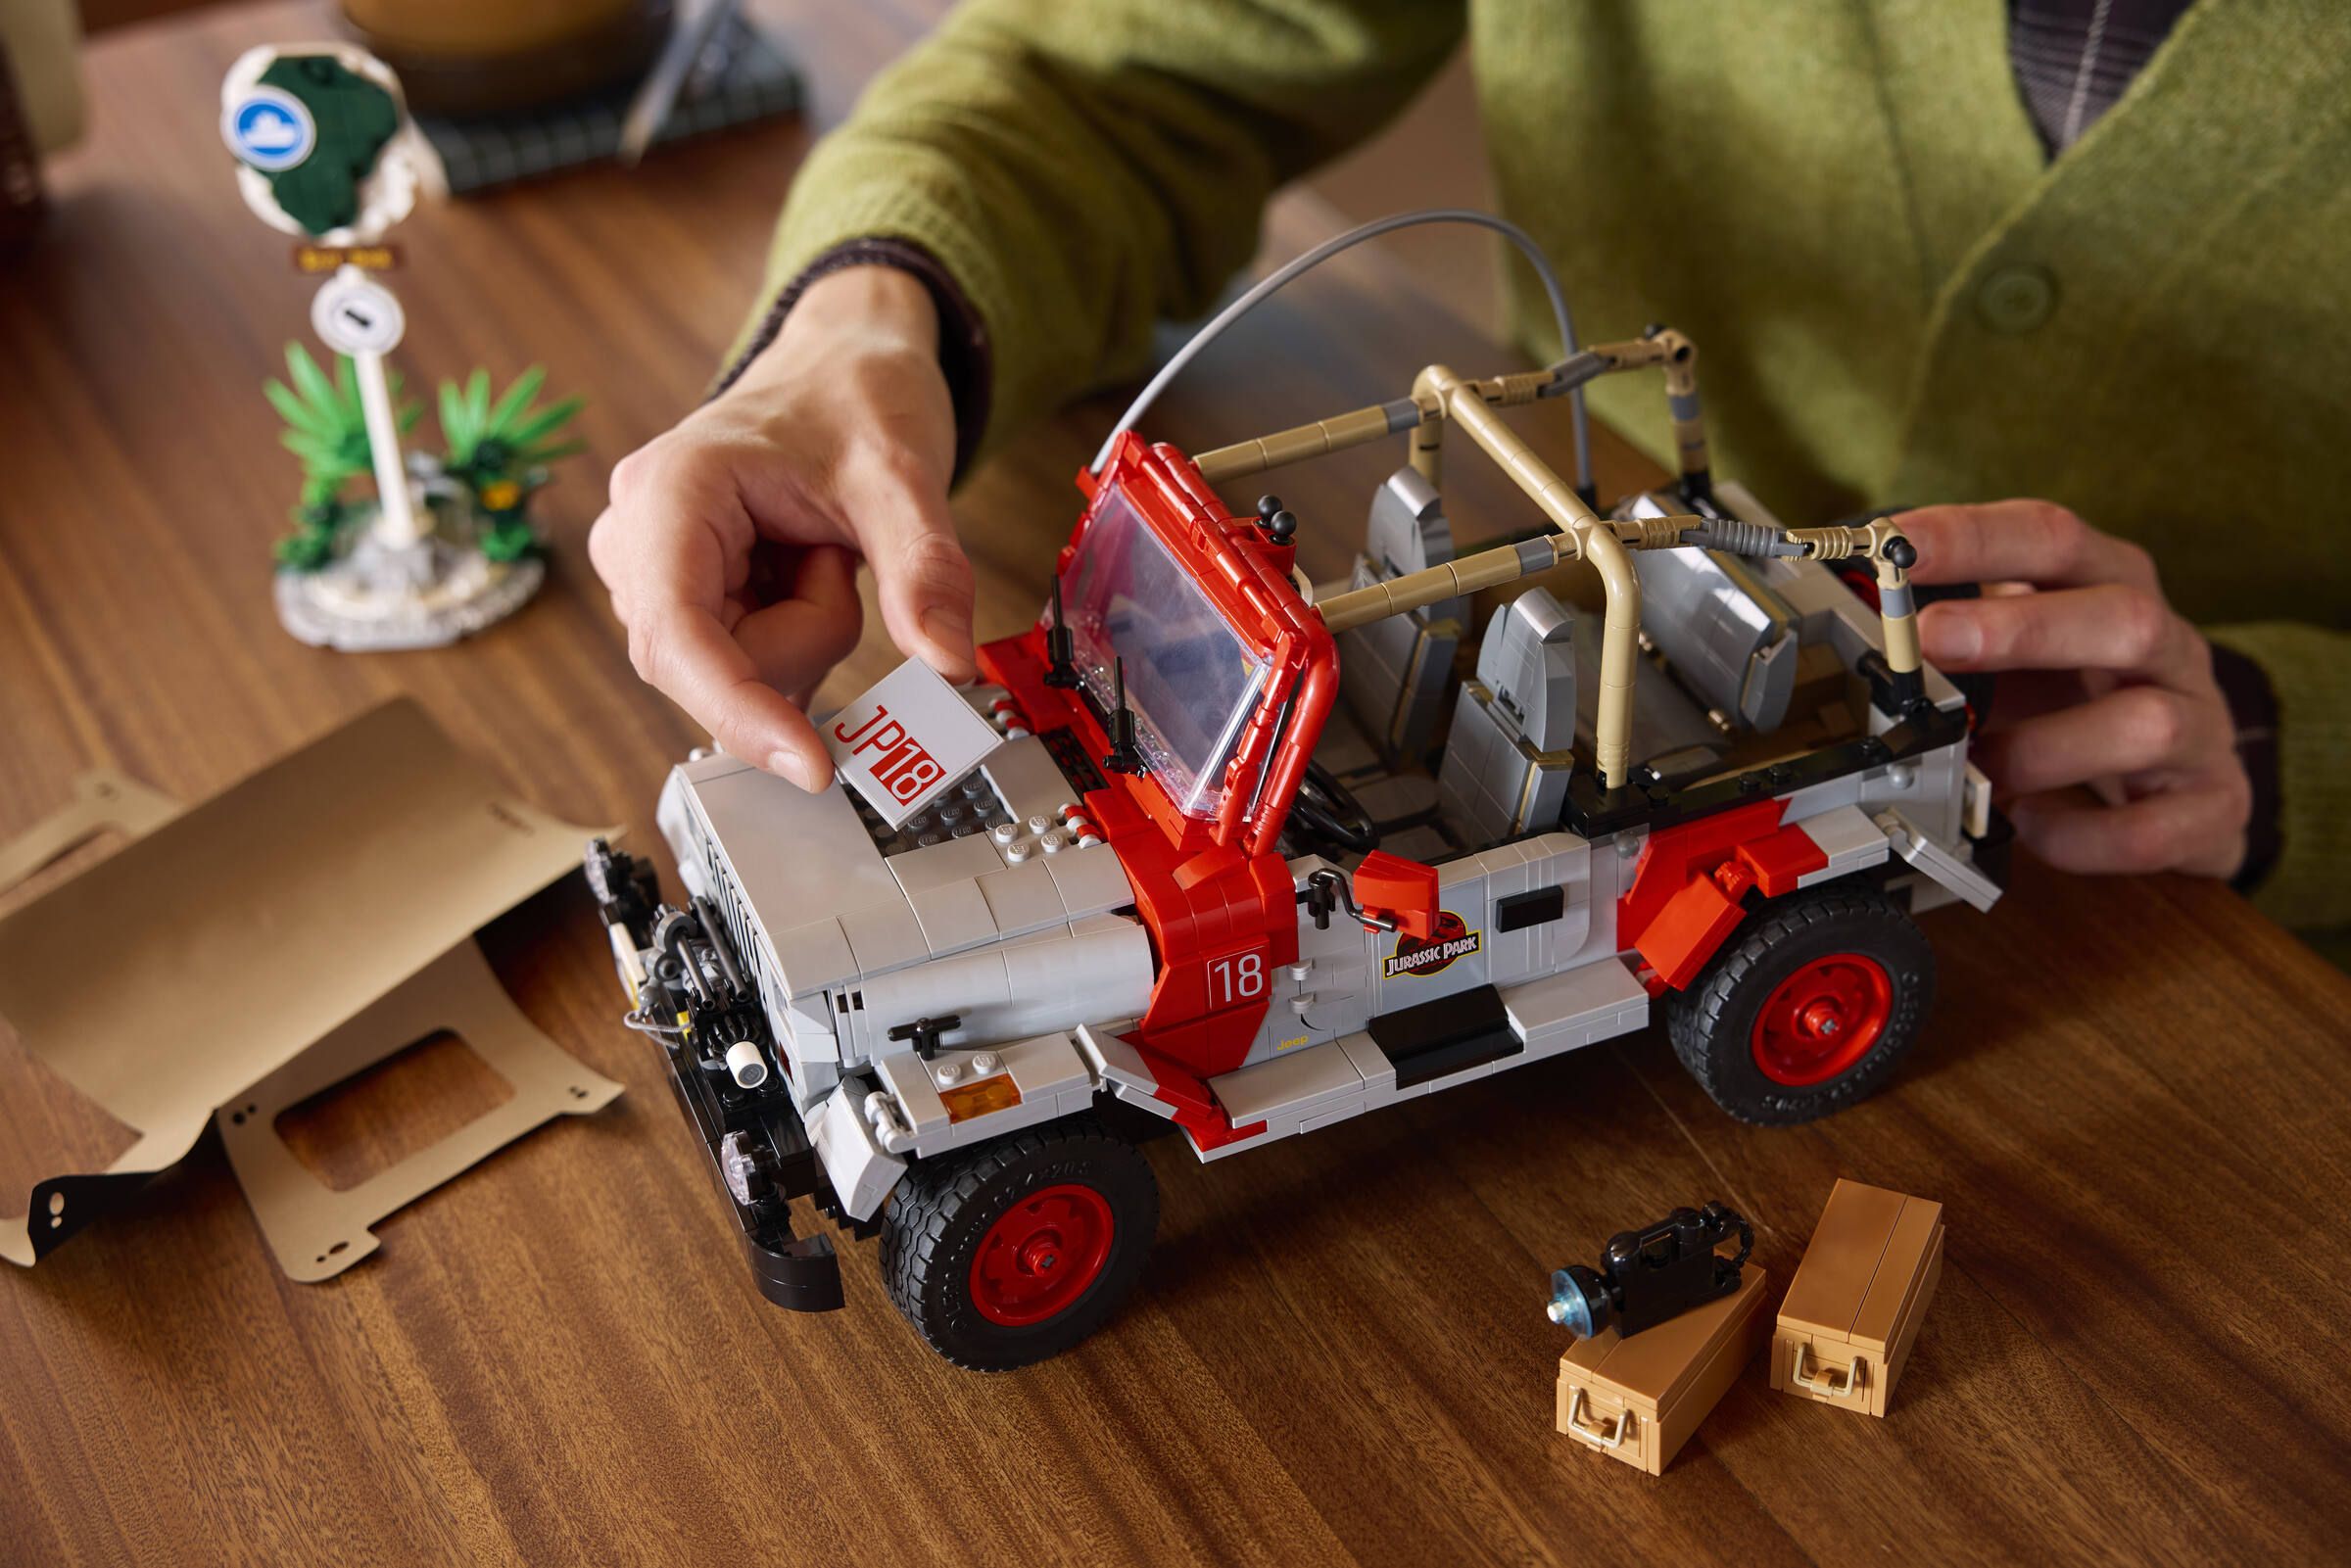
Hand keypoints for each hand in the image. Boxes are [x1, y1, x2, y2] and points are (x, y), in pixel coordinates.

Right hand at [588, 266, 974, 790]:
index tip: (811, 764)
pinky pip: (742, 665)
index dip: (739, 711)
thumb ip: (925, 571)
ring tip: (822, 552)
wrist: (843, 362)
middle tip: (837, 559)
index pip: (679, 636)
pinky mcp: (681, 597)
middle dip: (800, 639)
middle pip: (709, 666)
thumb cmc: (854, 395)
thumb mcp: (903, 474)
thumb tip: (947, 664)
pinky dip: (796, 636)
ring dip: (804, 635)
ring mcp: (652, 571)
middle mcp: (637, 536)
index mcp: (671, 491)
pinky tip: (804, 573)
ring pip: (732, 673)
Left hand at [1899, 500, 2249, 879]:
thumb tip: (1857, 623)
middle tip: (1933, 637)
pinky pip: (2153, 827)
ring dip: (2048, 749)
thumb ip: (1957, 631)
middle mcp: (2167, 649)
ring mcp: (2200, 728)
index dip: (1973, 538)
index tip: (1894, 544)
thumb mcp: (2022, 649)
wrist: (2187, 782)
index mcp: (2111, 589)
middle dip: (2022, 627)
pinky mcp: (2212, 806)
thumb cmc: (2085, 699)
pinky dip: (2083, 834)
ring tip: (1986, 768)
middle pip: (2124, 616)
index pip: (2053, 541)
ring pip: (2150, 725)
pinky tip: (2033, 826)